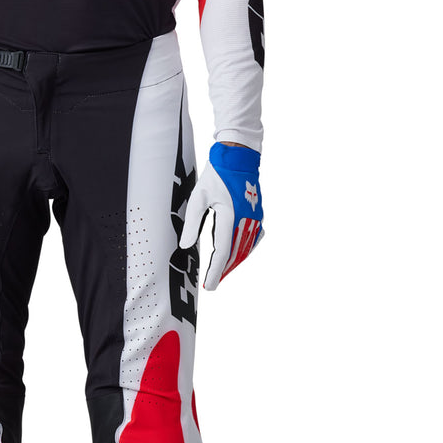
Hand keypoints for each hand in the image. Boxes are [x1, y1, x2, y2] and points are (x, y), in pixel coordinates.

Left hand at [179, 142, 263, 289]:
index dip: (216, 271)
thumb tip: (186, 246)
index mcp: (231, 215)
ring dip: (233, 263)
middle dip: (224, 271)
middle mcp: (246, 219)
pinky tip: (234, 256)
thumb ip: (192, 223)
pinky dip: (242, 251)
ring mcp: (255, 218)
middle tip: (212, 284)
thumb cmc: (216, 175)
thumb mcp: (198, 197)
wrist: (239, 156)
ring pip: (245, 249)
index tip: (209, 286)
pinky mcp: (257, 216)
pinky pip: (251, 240)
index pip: (224, 252)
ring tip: (220, 274)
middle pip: (236, 255)